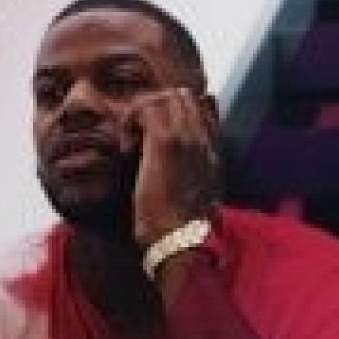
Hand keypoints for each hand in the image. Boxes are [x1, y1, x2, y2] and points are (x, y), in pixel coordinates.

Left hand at [125, 85, 219, 250]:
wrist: (183, 242)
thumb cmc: (180, 231)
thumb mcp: (191, 201)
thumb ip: (187, 180)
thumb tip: (170, 176)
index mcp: (213, 151)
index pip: (204, 107)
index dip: (173, 115)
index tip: (152, 139)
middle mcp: (204, 139)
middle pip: (183, 96)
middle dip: (154, 108)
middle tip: (136, 137)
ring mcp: (187, 137)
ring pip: (166, 96)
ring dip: (141, 113)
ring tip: (130, 143)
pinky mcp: (165, 143)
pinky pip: (146, 108)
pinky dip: (130, 122)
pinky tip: (125, 149)